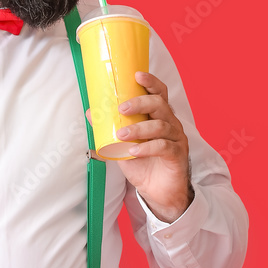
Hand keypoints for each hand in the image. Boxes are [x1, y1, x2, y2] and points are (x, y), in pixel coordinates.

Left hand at [87, 71, 193, 222]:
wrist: (157, 191)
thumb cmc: (141, 163)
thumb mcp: (121, 145)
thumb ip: (108, 129)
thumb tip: (90, 112)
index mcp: (159, 116)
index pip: (159, 93)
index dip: (150, 82)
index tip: (136, 75)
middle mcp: (171, 124)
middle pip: (160, 105)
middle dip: (140, 103)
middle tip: (122, 108)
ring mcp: (176, 139)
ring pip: (161, 125)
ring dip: (138, 129)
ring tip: (121, 136)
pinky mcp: (178, 155)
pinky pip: (164, 147)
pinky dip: (147, 147)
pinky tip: (133, 152)